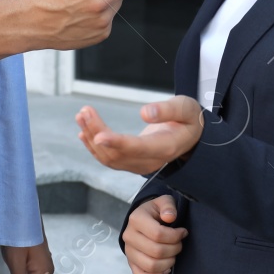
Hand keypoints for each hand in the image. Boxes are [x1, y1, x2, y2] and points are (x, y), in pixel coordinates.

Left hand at [76, 96, 203, 173]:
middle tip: (84, 111)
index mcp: (165, 147)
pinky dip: (93, 147)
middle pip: (117, 154)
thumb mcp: (186, 108)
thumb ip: (167, 110)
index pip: (137, 148)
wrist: (192, 136)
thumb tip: (144, 113)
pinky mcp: (132, 162)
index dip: (116, 143)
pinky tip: (83, 132)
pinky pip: (109, 159)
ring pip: (109, 158)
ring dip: (91, 138)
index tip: (99, 135)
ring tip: (81, 115)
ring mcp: (140, 164)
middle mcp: (150, 161)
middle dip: (97, 133)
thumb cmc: (189, 119)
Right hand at [123, 195, 185, 273]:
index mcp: (136, 219)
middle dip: (174, 249)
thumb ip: (168, 206)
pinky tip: (166, 268)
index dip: (175, 236)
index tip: (183, 232)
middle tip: (179, 244)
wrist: (143, 220)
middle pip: (156, 251)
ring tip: (173, 254)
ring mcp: (129, 252)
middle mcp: (129, 236)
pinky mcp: (131, 264)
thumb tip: (170, 217)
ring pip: (151, 266)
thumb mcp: (163, 202)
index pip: (158, 234)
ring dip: (168, 263)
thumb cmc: (156, 212)